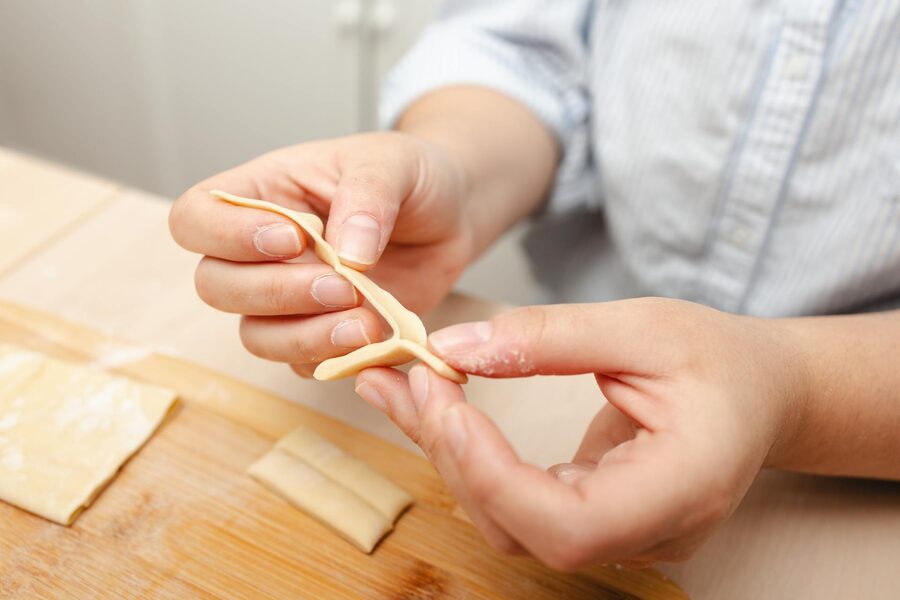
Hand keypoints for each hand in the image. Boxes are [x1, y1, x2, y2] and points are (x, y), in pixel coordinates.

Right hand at [169, 132, 471, 375]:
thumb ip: (368, 196)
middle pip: (216, 286)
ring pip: (255, 334)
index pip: (195, 217)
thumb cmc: (410, 177)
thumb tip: (346, 251)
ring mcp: (289, 298)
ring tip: (365, 323)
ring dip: (303, 336)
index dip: (226, 236)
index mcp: (262, 194)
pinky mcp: (322, 333)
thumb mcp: (393, 164)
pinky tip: (376, 339)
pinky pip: (302, 362)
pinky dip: (334, 357)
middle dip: (276, 292)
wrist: (451, 217)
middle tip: (342, 287)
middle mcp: (262, 250)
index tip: (294, 238)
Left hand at [355, 298, 804, 568]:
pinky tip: (435, 409)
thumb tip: (454, 347)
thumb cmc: (720, 359)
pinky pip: (516, 502)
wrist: (760, 392)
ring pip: (509, 522)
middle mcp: (650, 532)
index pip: (572, 524)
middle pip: (526, 529)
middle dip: (455, 455)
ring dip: (449, 455)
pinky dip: (468, 455)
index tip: (446, 402)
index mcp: (684, 489)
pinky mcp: (593, 520)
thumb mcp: (643, 327)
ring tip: (404, 388)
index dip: (495, 476)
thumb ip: (549, 338)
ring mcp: (620, 536)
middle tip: (411, 379)